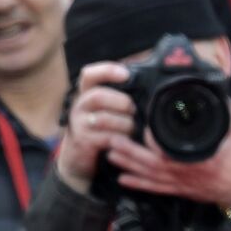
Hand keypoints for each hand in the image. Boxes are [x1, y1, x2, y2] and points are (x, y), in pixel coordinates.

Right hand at [56, 62, 137, 193]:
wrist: (81, 158)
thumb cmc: (103, 129)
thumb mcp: (110, 110)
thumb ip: (122, 96)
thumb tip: (151, 84)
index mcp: (88, 93)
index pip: (90, 75)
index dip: (107, 71)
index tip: (127, 74)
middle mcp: (80, 106)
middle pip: (97, 96)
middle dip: (121, 102)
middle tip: (133, 110)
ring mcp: (79, 124)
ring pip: (104, 118)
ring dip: (125, 124)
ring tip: (133, 128)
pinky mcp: (83, 142)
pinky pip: (107, 137)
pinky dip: (123, 139)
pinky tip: (130, 140)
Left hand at [104, 100, 230, 208]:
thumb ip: (225, 111)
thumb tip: (217, 90)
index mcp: (196, 156)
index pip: (167, 148)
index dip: (151, 138)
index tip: (142, 126)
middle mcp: (183, 171)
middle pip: (149, 162)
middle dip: (129, 151)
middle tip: (112, 139)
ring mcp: (180, 182)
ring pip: (148, 175)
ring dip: (128, 165)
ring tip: (111, 154)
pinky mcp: (180, 190)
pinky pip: (154, 188)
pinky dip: (138, 184)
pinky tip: (124, 179)